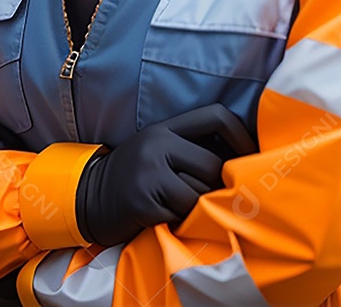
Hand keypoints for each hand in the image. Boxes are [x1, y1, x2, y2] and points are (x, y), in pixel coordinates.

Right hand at [76, 104, 254, 246]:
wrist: (89, 198)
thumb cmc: (134, 176)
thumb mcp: (158, 150)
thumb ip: (190, 149)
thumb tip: (241, 162)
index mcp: (165, 127)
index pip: (216, 116)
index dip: (241, 135)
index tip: (251, 157)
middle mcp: (158, 144)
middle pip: (213, 163)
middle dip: (216, 185)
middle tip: (208, 198)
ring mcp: (150, 172)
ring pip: (200, 192)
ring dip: (199, 207)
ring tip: (182, 209)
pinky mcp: (145, 201)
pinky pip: (183, 214)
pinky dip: (182, 222)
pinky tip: (168, 219)